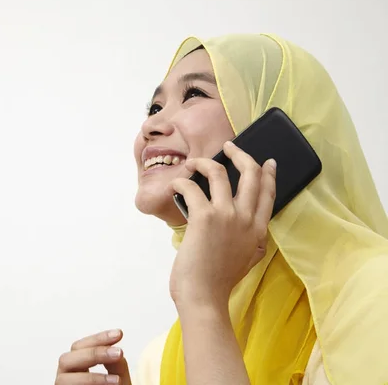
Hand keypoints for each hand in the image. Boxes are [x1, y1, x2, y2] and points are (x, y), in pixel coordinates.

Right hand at [55, 329, 131, 384]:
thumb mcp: (118, 379)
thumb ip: (116, 364)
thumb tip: (116, 349)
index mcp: (75, 367)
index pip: (79, 346)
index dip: (97, 338)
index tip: (119, 334)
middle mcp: (65, 378)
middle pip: (66, 359)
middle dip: (93, 354)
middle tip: (119, 353)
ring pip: (63, 379)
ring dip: (91, 378)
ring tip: (116, 381)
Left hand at [169, 141, 276, 308]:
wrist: (204, 298)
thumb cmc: (218, 283)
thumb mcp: (247, 261)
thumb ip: (251, 241)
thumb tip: (248, 228)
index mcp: (258, 231)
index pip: (268, 194)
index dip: (269, 174)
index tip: (267, 161)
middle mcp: (246, 219)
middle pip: (251, 174)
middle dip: (240, 154)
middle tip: (228, 147)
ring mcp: (227, 216)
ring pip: (219, 173)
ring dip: (203, 163)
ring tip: (192, 164)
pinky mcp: (205, 217)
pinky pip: (191, 187)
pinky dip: (181, 182)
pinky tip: (176, 186)